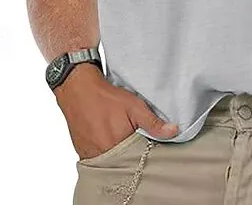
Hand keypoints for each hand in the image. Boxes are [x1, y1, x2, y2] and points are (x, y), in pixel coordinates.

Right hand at [53, 63, 178, 159]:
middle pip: (125, 161)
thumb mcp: (135, 106)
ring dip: (118, 152)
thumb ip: (153, 122)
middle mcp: (104, 155)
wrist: (78, 90)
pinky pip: (99, 158)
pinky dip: (106, 151)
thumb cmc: (106, 97)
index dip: (147, 150)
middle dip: (133, 152)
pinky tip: (108, 137)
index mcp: (119, 146)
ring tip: (119, 134)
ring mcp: (92, 155)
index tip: (150, 141)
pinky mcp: (83, 153)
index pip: (139, 158)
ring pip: (112, 161)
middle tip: (133, 134)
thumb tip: (173, 132)